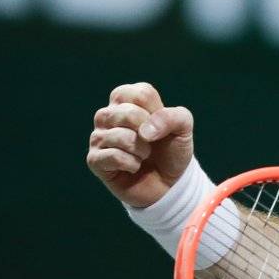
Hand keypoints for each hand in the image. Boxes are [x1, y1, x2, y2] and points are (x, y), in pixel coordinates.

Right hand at [86, 82, 194, 207]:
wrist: (168, 184)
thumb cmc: (171, 150)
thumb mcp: (183, 128)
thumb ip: (173, 117)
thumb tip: (144, 131)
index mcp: (126, 99)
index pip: (141, 94)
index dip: (158, 113)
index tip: (159, 125)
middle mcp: (108, 115)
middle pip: (127, 113)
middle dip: (148, 132)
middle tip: (151, 143)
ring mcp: (98, 137)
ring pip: (119, 136)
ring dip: (141, 150)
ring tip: (143, 156)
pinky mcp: (94, 159)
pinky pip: (114, 156)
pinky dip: (131, 164)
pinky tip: (133, 167)